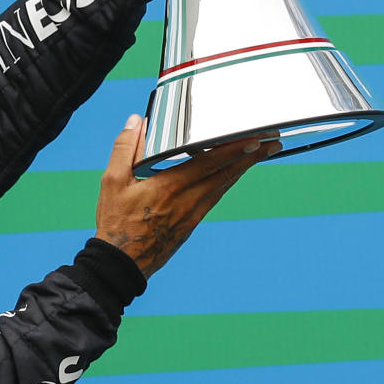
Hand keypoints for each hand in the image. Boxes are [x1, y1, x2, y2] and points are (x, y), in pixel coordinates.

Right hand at [94, 114, 280, 277]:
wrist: (121, 262)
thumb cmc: (116, 221)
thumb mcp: (112, 180)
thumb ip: (125, 148)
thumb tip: (136, 122)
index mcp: (169, 186)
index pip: (208, 162)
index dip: (233, 149)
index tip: (254, 138)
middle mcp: (187, 200)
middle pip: (226, 174)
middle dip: (251, 157)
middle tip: (271, 143)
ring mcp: (192, 214)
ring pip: (223, 187)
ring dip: (242, 169)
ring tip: (259, 155)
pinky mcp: (191, 224)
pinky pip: (214, 199)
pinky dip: (226, 184)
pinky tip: (230, 177)